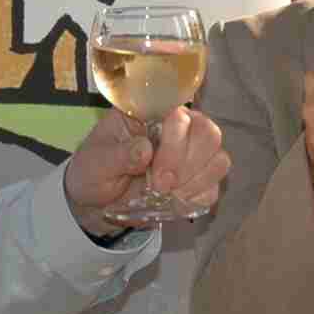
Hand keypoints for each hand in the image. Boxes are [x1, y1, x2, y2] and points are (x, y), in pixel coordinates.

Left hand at [64, 106, 227, 236]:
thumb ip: (118, 155)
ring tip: (166, 194)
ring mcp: (190, 156)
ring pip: (218, 159)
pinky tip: (174, 202)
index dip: (176, 139)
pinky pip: (214, 188)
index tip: (156, 172)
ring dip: (194, 181)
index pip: (180, 111)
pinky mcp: (196, 182)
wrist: (95, 202)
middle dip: (187, 163)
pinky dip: (196, 198)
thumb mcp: (95, 162)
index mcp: (151, 114)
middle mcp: (177, 129)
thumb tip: (145, 149)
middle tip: (160, 185)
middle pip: (208, 132)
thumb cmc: (94, 170)